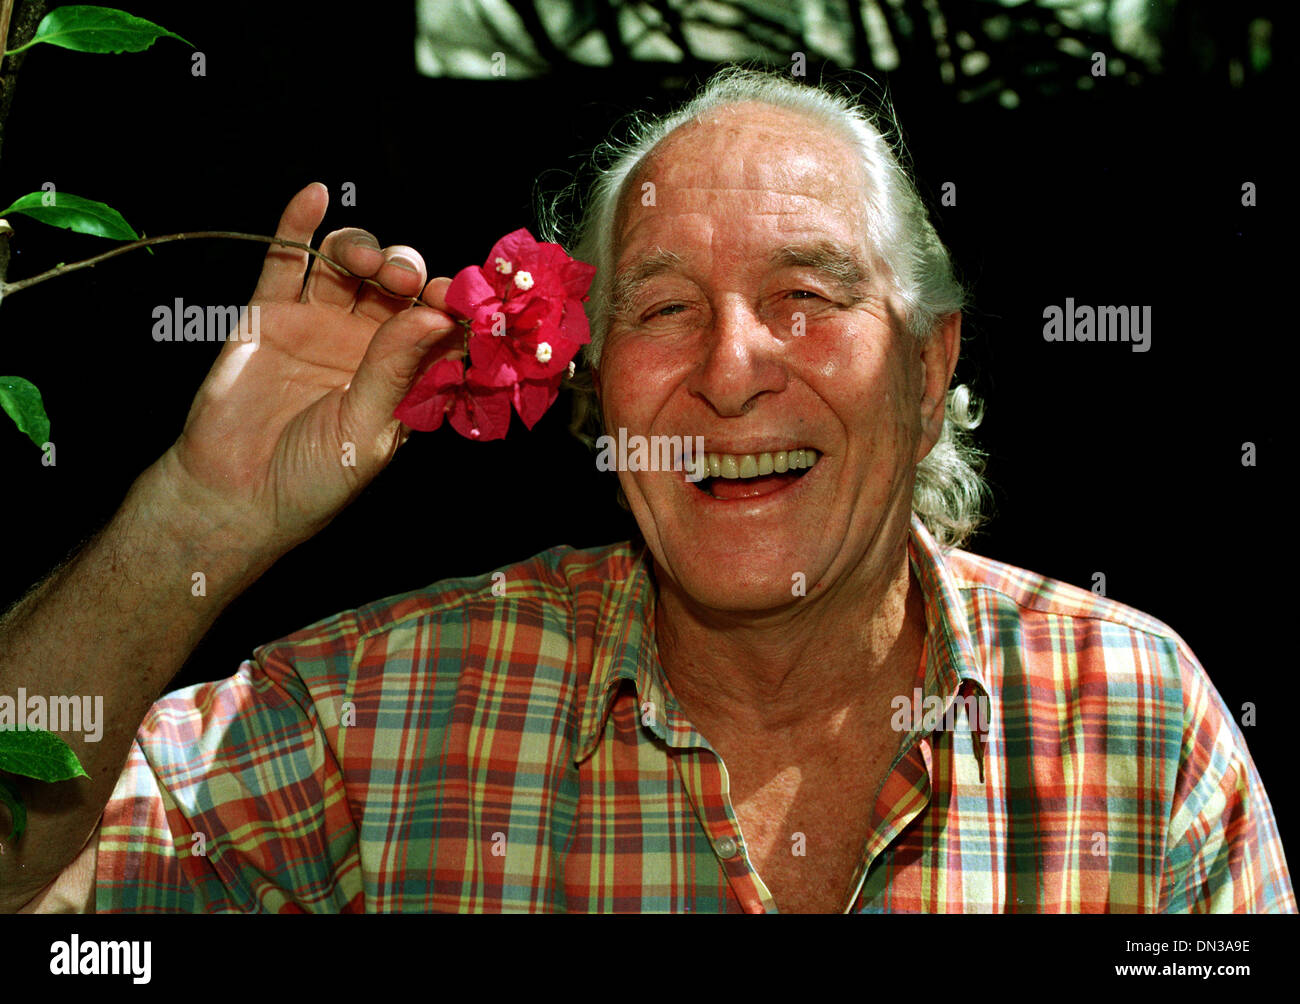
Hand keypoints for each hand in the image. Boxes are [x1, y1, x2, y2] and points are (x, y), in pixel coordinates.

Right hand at [155, 182, 458, 555]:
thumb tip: (435, 313)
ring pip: (350, 266)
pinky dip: (299, 224)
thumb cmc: (312, 478)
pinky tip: (315, 196)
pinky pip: (287, 260)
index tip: (460, 298)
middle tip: (406, 279)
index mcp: (404, 375)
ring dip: (364, 249)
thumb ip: (396, 369)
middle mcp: (366, 343)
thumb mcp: (367, 430)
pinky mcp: (270, 313)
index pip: (439, 326)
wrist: (233, 496)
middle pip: (398, 285)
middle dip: (408, 272)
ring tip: (364, 261)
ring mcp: (318, 324)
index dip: (453, 305)